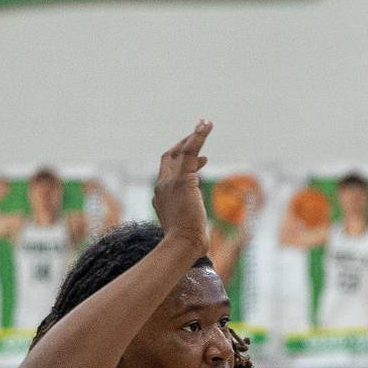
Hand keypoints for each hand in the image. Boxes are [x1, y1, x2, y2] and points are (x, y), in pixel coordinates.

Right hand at [153, 122, 212, 251]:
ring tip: (206, 123)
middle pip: (170, 156)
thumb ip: (190, 221)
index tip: (202, 160)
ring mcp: (170, 181)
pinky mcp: (183, 179)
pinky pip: (190, 151)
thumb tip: (201, 233)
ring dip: (194, 136)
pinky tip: (206, 125)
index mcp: (161, 196)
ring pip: (181, 151)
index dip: (182, 162)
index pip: (168, 171)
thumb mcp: (186, 228)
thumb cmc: (187, 243)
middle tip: (199, 134)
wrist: (182, 244)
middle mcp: (162, 185)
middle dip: (184, 144)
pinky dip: (198, 136)